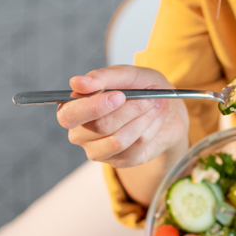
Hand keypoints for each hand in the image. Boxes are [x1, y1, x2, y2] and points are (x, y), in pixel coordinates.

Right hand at [57, 66, 188, 167]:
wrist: (165, 107)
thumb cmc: (138, 88)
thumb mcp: (124, 75)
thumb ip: (101, 78)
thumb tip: (77, 83)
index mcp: (72, 109)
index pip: (69, 115)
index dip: (94, 106)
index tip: (119, 96)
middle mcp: (80, 133)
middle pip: (99, 127)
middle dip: (129, 110)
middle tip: (149, 96)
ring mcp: (98, 151)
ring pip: (119, 140)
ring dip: (144, 117)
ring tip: (156, 101)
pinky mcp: (120, 160)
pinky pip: (136, 146)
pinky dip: (152, 126)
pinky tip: (157, 114)